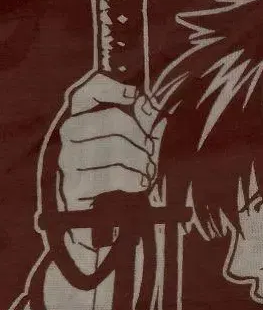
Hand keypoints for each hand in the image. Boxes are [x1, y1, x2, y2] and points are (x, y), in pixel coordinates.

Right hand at [57, 73, 158, 212]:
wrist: (99, 221)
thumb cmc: (118, 173)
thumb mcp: (129, 142)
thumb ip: (137, 118)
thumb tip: (147, 100)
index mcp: (78, 118)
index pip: (88, 90)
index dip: (113, 88)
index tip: (136, 98)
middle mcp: (67, 136)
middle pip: (114, 119)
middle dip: (141, 135)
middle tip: (150, 149)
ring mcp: (67, 160)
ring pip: (117, 147)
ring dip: (142, 160)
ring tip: (147, 169)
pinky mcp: (73, 186)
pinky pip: (113, 175)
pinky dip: (136, 178)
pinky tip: (141, 182)